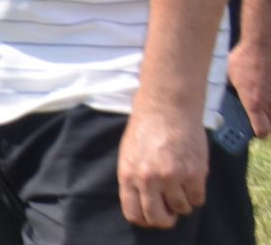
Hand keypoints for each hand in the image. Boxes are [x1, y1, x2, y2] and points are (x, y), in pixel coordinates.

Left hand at [117, 102, 208, 229]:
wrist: (167, 107)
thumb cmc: (146, 127)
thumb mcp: (129, 154)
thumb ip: (134, 178)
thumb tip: (143, 202)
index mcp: (128, 174)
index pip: (134, 214)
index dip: (146, 219)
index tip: (153, 215)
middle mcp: (148, 179)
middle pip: (158, 219)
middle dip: (166, 219)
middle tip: (170, 210)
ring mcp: (172, 177)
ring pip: (182, 209)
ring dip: (183, 201)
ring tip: (181, 183)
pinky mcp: (194, 173)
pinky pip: (198, 199)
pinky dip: (196, 194)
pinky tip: (192, 179)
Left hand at [230, 40, 270, 136]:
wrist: (260, 46)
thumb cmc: (242, 61)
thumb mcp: (230, 77)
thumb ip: (234, 90)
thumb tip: (231, 94)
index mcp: (253, 103)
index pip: (263, 130)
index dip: (260, 133)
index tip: (256, 131)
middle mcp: (268, 103)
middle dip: (267, 125)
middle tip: (259, 120)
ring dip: (269, 112)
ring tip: (263, 108)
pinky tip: (266, 91)